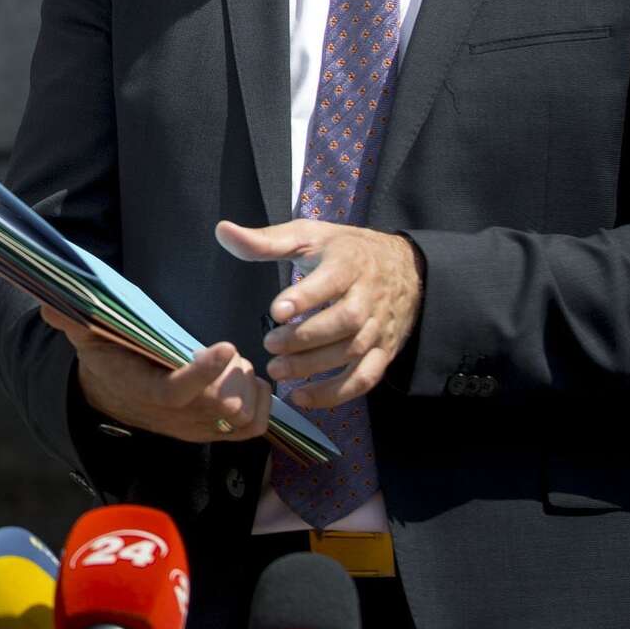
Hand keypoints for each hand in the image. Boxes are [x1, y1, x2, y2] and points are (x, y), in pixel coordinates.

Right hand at [39, 304, 271, 442]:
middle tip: (226, 353)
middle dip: (233, 375)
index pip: (178, 391)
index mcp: (145, 390)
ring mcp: (196, 427)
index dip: (204, 374)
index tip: (227, 346)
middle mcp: (173, 415)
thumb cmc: (108, 357)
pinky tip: (249, 379)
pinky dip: (262, 404)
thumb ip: (72, 318)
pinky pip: (254, 427)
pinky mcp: (213, 431)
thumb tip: (49, 303)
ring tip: (235, 366)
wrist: (113, 395)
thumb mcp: (86, 335)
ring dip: (247, 388)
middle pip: (221, 403)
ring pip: (241, 416)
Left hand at [216, 219, 422, 408]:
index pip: (331, 281)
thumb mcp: (308, 236)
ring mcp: (378, 327)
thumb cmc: (346, 251)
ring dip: (313, 367)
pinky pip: (364, 379)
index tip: (277, 311)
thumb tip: (223, 231)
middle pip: (343, 322)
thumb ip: (265, 241)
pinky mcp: (383, 352)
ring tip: (277, 369)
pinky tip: (302, 397)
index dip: (305, 298)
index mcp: (349, 264)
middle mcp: (368, 297)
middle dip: (304, 338)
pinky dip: (335, 394)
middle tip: (269, 344)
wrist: (406, 268)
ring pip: (351, 353)